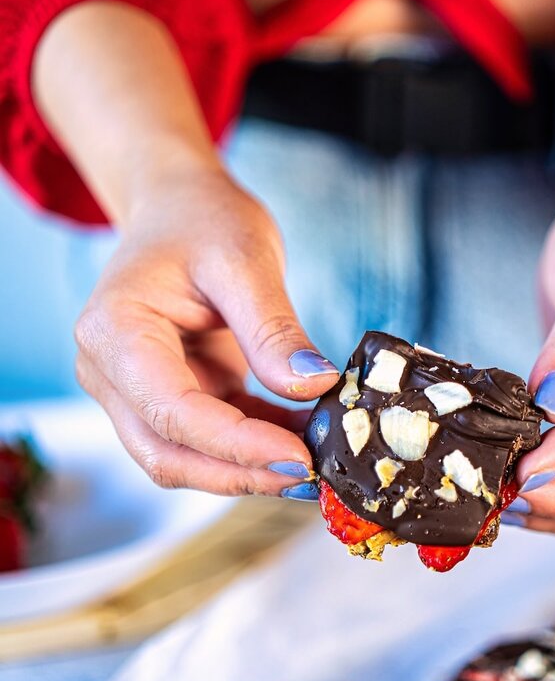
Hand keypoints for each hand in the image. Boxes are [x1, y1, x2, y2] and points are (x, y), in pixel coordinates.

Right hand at [75, 172, 337, 495]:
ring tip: (317, 460)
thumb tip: (313, 387)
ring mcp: (135, 393)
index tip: (299, 457)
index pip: (172, 412)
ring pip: (186, 459)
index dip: (236, 445)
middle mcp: (110, 374)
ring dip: (250, 469)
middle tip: (313, 473)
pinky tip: (304, 439)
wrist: (178, 207)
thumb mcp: (245, 260)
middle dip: (241, 473)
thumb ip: (274, 329)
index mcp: (114, 333)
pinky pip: (211, 442)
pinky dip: (256, 448)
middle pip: (169, 453)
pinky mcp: (171, 400)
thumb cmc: (202, 219)